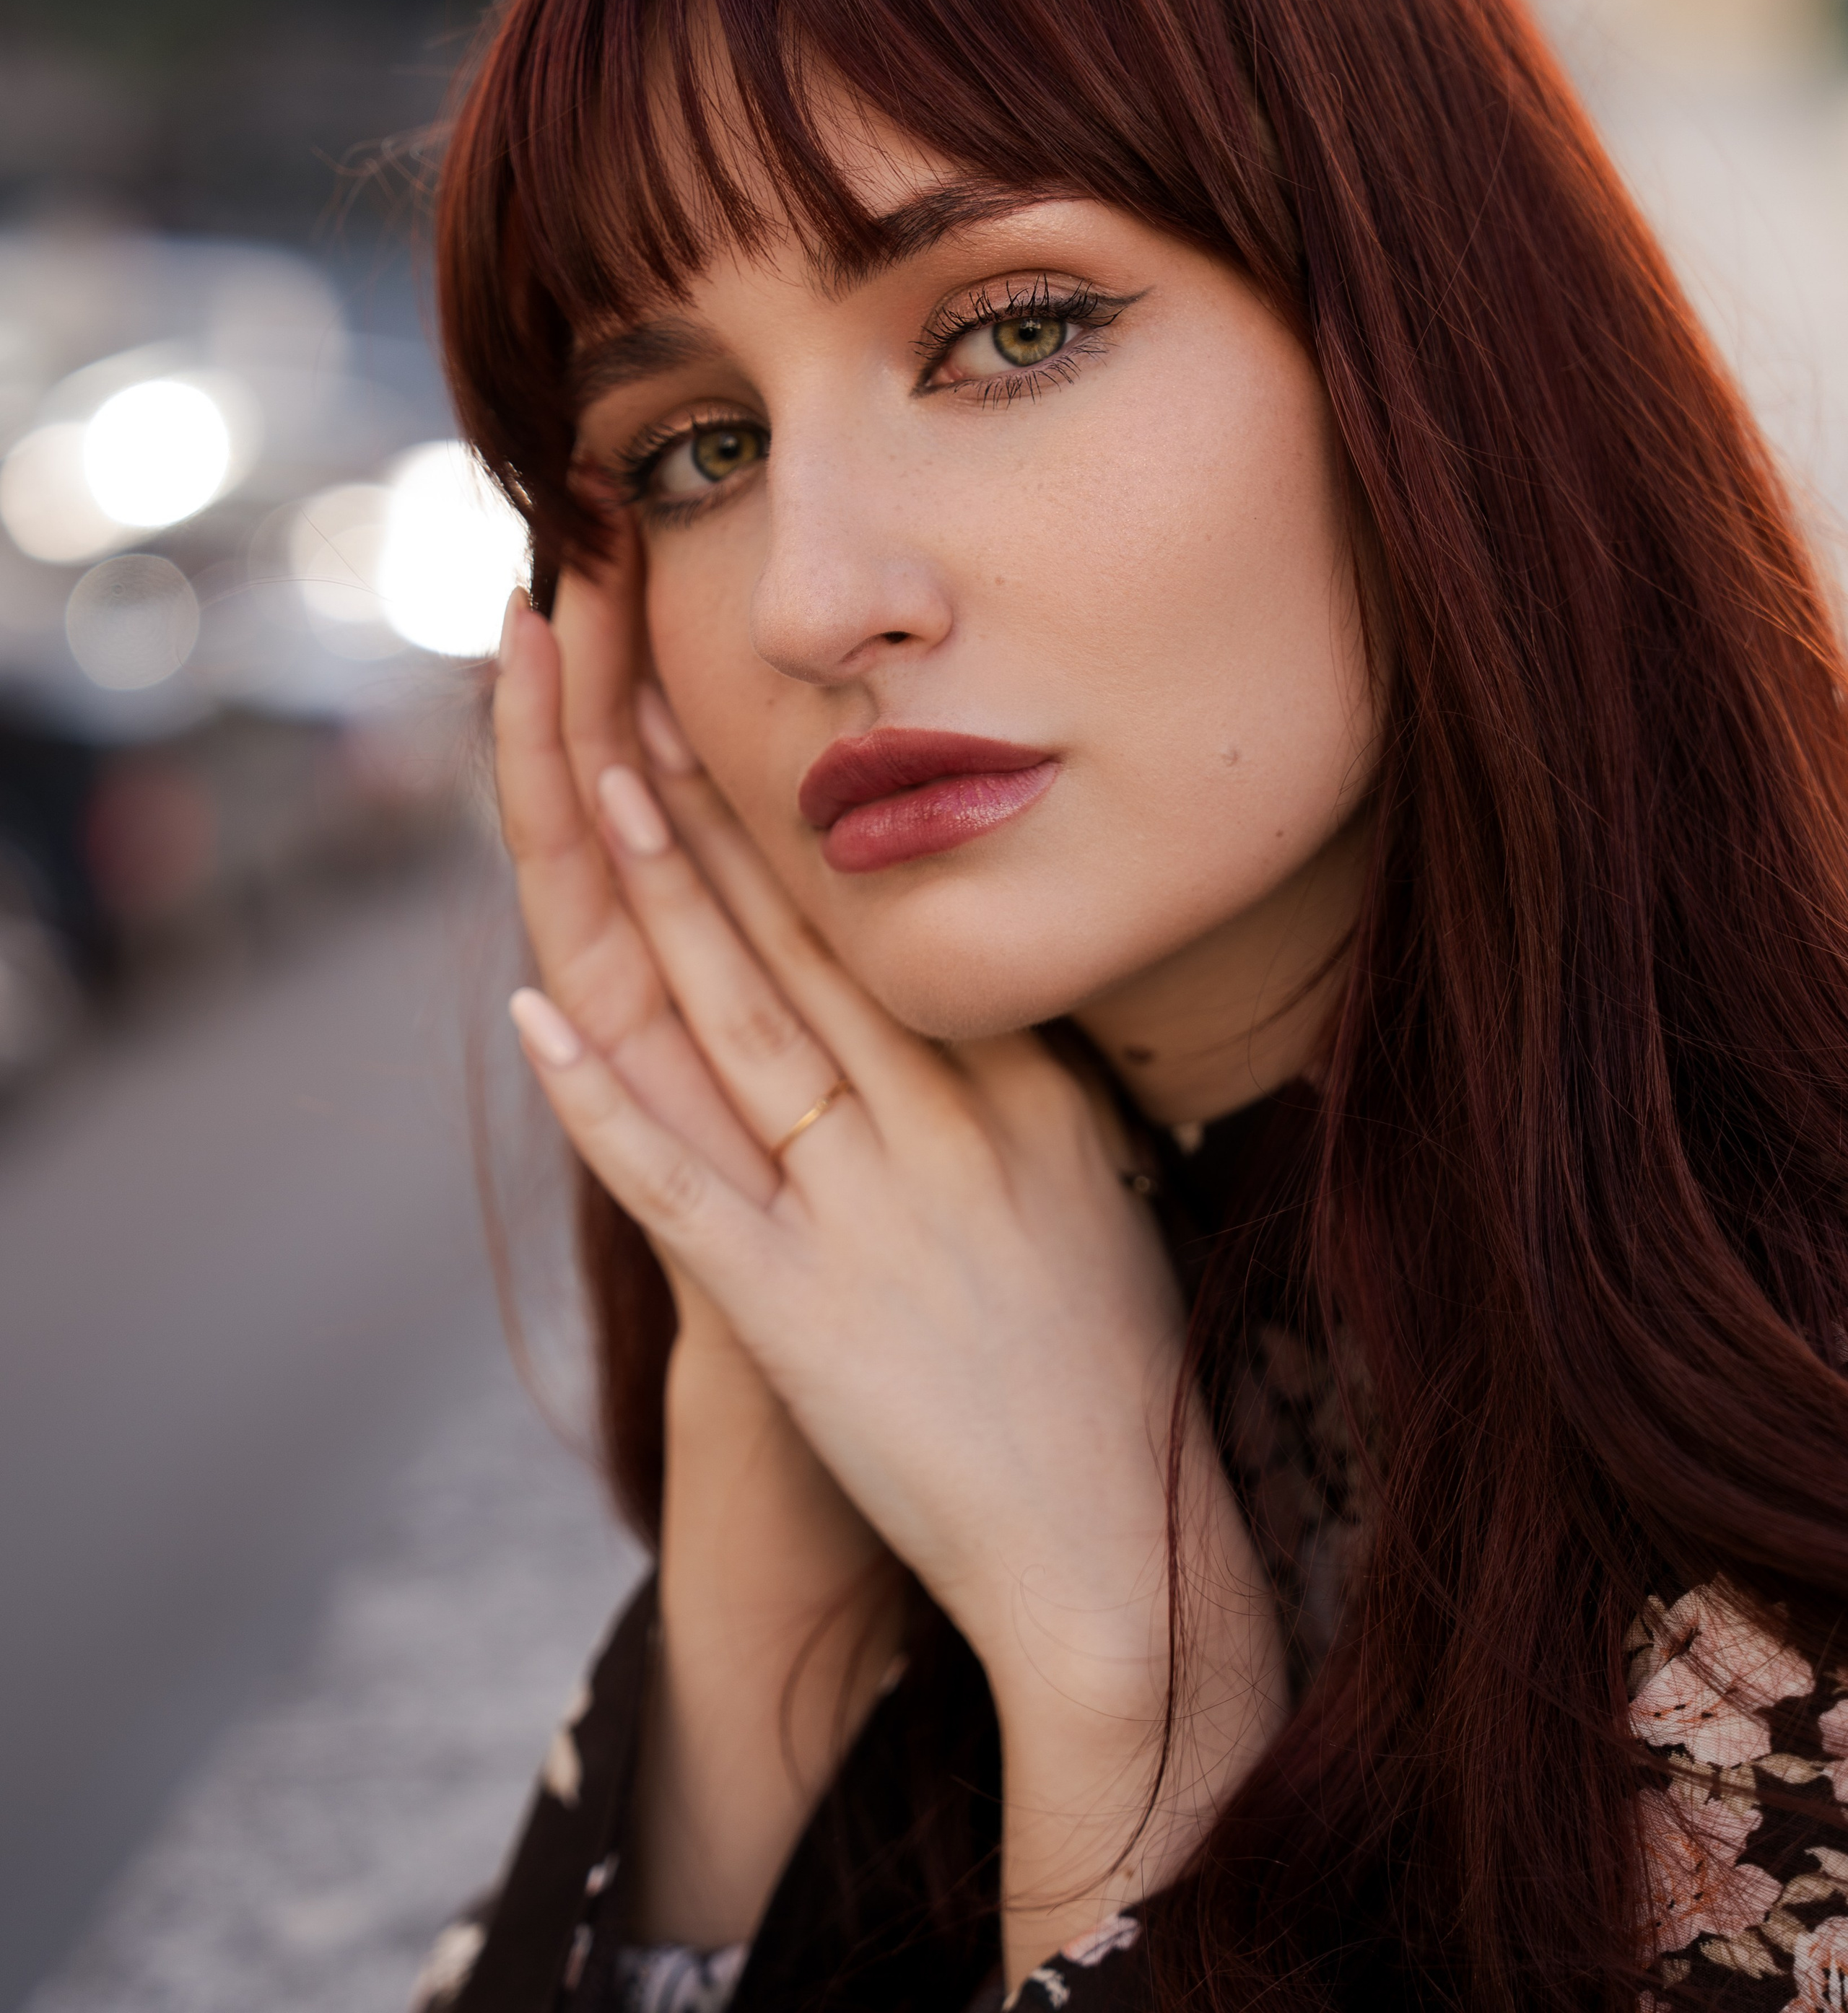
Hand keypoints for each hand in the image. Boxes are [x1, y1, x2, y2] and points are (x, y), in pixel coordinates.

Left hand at [508, 683, 1288, 1982]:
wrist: (1117, 1550)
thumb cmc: (1110, 1371)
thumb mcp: (1096, 1190)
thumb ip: (1026, 1087)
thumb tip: (969, 994)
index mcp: (1027, 1095)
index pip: (899, 938)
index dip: (814, 825)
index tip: (758, 732)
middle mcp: (950, 1130)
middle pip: (813, 944)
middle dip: (723, 813)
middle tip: (654, 694)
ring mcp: (870, 1216)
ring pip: (746, 1024)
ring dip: (668, 896)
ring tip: (604, 785)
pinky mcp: (795, 1312)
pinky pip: (681, 1186)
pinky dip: (601, 1100)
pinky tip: (533, 1014)